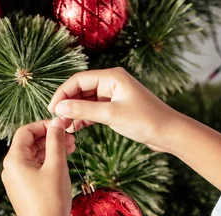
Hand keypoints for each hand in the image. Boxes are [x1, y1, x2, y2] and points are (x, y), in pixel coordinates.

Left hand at [2, 118, 74, 215]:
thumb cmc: (51, 201)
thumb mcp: (56, 166)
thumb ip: (56, 141)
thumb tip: (58, 122)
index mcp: (13, 160)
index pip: (26, 131)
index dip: (45, 125)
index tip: (63, 127)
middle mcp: (10, 170)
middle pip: (29, 144)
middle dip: (50, 138)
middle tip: (71, 139)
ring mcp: (15, 182)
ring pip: (33, 158)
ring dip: (50, 151)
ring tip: (71, 151)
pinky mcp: (23, 193)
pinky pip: (33, 171)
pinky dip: (47, 165)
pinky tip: (62, 166)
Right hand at [48, 67, 179, 152]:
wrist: (168, 133)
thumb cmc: (145, 121)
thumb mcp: (111, 115)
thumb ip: (83, 111)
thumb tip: (60, 108)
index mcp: (112, 77)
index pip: (78, 80)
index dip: (62, 94)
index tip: (52, 109)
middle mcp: (112, 83)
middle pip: (81, 90)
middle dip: (67, 104)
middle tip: (57, 121)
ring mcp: (114, 96)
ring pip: (87, 102)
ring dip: (75, 113)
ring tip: (65, 127)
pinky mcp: (116, 108)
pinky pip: (95, 110)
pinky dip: (85, 118)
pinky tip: (76, 128)